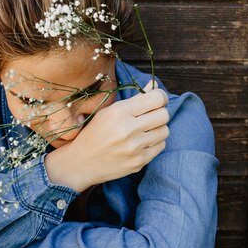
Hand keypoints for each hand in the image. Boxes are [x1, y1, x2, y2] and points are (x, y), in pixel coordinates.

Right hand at [45, 80, 169, 192]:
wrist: (82, 162)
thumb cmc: (95, 133)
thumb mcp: (109, 111)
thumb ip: (135, 98)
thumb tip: (155, 85)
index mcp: (118, 112)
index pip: (156, 98)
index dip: (160, 97)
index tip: (157, 100)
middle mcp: (127, 129)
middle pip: (164, 114)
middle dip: (159, 113)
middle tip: (150, 116)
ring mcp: (134, 148)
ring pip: (165, 130)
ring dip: (158, 128)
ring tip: (144, 130)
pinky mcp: (139, 162)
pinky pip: (161, 146)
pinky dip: (154, 142)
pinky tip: (141, 142)